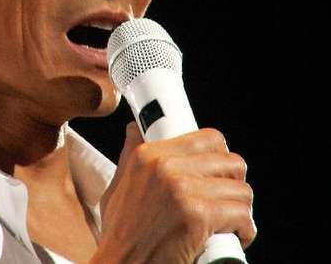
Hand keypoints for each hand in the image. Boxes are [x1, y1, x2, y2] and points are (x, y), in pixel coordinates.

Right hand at [90, 122, 255, 263]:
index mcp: (148, 154)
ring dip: (241, 207)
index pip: (206, 138)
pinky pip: (241, 213)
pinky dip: (246, 228)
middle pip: (229, 160)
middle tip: (227, 198)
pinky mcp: (196, 216)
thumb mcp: (118, 186)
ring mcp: (182, 190)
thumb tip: (135, 128)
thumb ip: (129, 154)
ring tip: (231, 220)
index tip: (219, 172)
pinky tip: (237, 236)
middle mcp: (165, 166)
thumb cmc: (121, 232)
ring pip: (240, 189)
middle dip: (235, 181)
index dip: (220, 155)